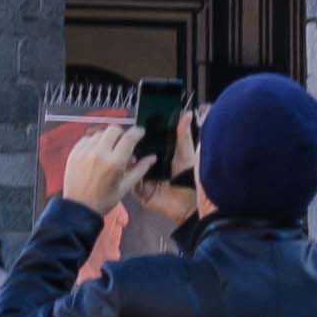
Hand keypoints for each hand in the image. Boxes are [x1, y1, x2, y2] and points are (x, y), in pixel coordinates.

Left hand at [61, 118, 153, 216]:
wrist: (79, 208)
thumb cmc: (104, 200)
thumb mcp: (125, 188)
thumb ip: (140, 170)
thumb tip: (152, 157)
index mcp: (114, 163)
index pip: (129, 138)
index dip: (137, 132)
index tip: (140, 132)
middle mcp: (99, 153)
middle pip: (114, 129)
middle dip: (121, 135)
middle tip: (122, 145)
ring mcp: (85, 151)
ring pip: (100, 133)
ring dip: (107, 139)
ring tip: (108, 152)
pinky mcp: (74, 151)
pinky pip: (87, 138)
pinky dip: (94, 143)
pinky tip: (95, 154)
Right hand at [138, 106, 201, 228]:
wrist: (189, 204)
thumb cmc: (189, 177)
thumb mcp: (186, 153)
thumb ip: (183, 134)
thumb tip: (187, 112)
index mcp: (158, 156)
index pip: (145, 144)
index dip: (139, 137)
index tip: (133, 127)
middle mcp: (149, 167)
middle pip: (135, 156)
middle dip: (130, 149)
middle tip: (126, 140)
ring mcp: (143, 180)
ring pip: (130, 169)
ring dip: (128, 163)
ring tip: (129, 155)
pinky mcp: (140, 193)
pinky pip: (131, 184)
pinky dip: (130, 177)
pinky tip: (130, 170)